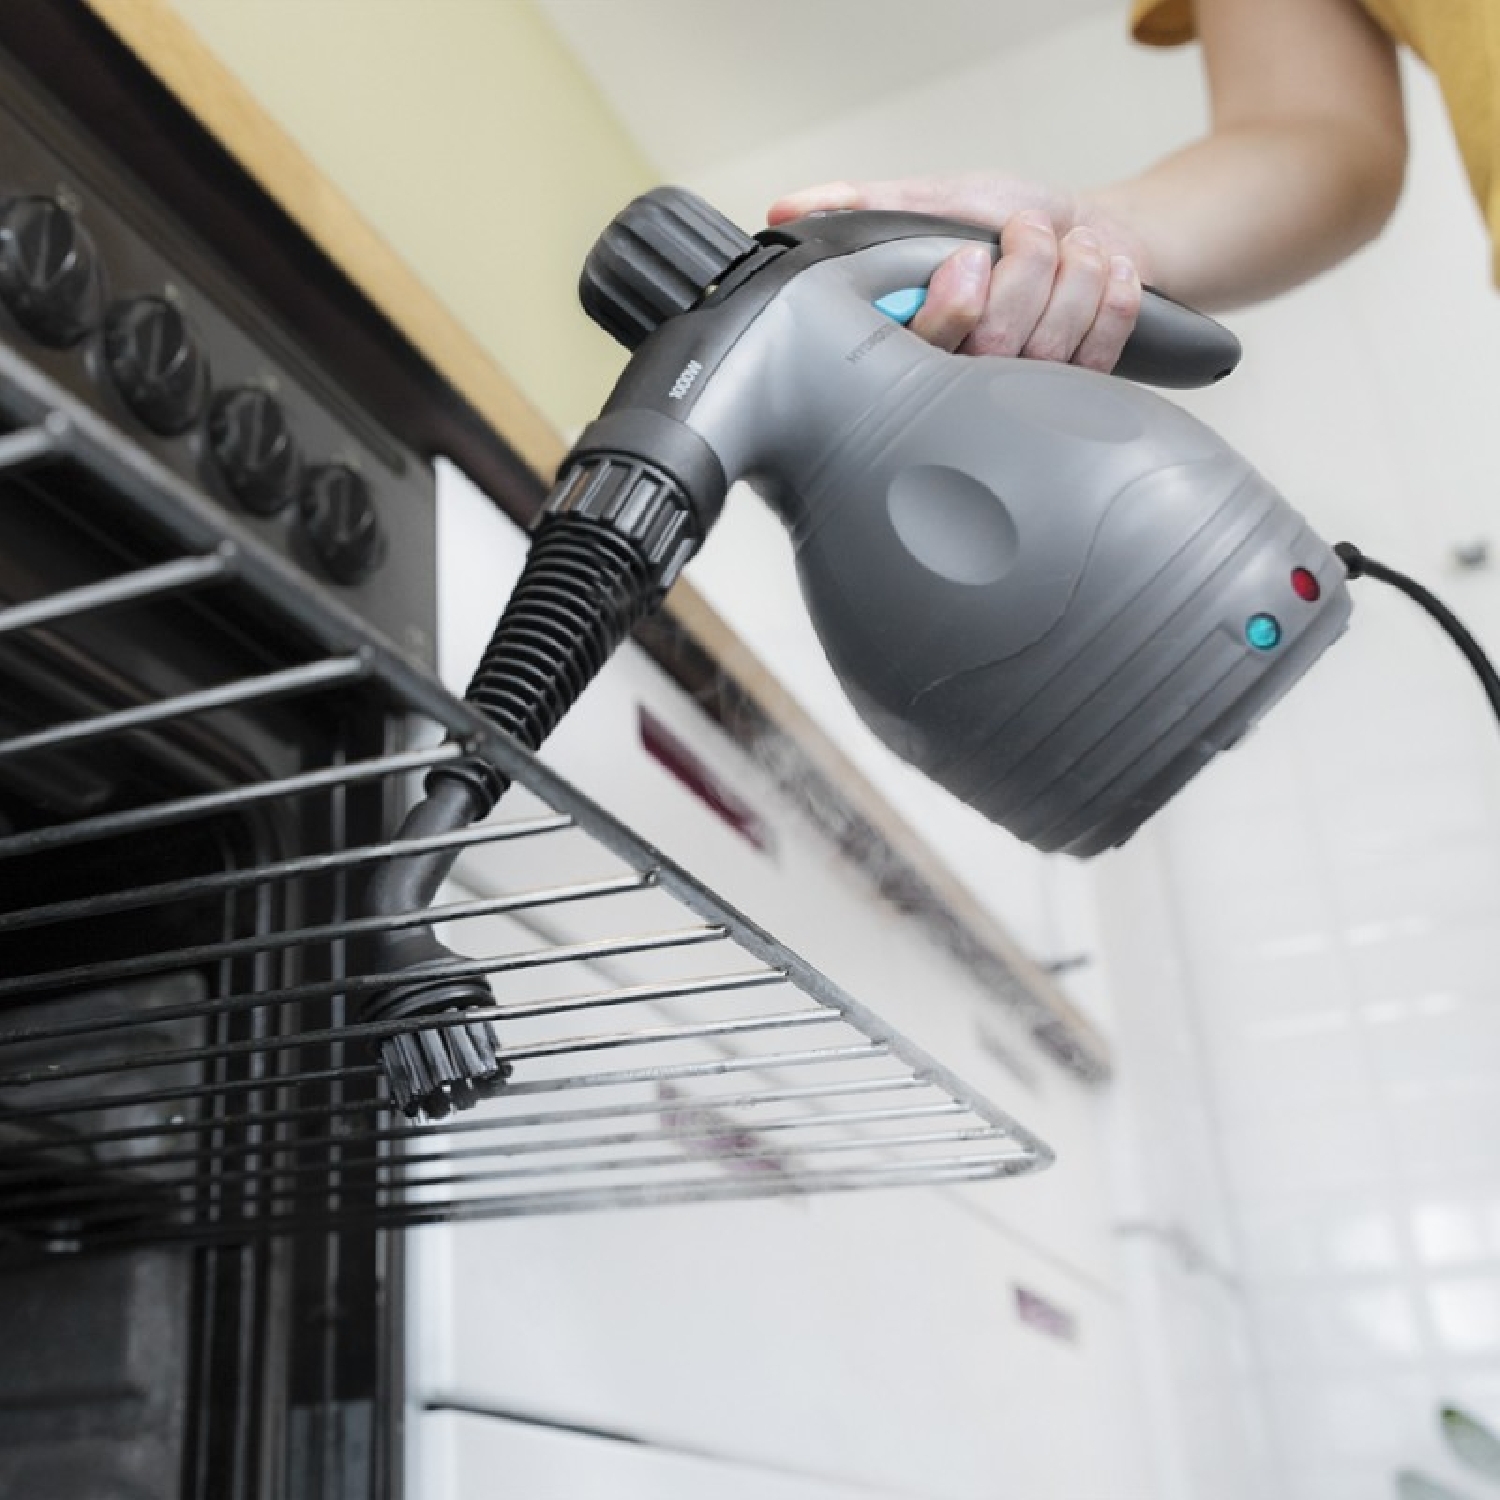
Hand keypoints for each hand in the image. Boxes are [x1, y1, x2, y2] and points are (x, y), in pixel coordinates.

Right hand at [766, 174, 1147, 372]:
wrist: (1088, 231)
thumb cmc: (1004, 222)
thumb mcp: (929, 201)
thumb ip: (863, 207)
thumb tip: (786, 211)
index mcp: (919, 344)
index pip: (922, 352)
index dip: (952, 307)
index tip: (971, 256)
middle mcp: (966, 381)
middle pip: (992, 346)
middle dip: (1027, 266)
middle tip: (1030, 229)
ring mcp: (1022, 395)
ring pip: (1049, 346)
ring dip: (1074, 273)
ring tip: (1071, 243)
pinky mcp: (1078, 391)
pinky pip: (1097, 351)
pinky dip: (1110, 296)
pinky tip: (1104, 268)